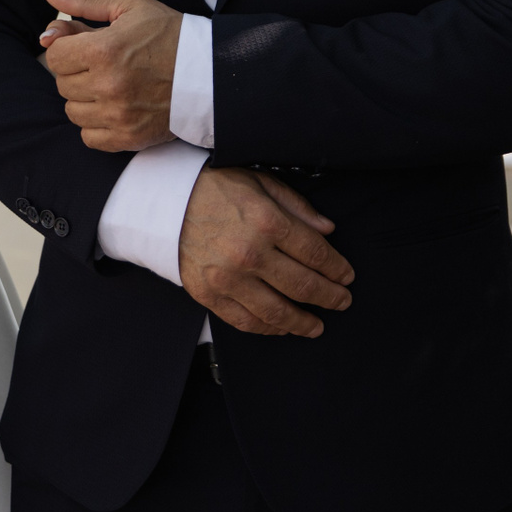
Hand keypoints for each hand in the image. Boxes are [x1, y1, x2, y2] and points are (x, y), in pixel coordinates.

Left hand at [41, 0, 180, 152]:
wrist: (209, 71)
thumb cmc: (168, 33)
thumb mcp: (130, 6)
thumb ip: (85, 0)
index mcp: (104, 50)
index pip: (55, 56)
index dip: (68, 48)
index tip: (86, 45)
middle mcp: (108, 85)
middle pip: (62, 83)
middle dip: (77, 71)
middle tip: (103, 64)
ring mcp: (118, 115)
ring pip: (73, 111)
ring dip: (84, 98)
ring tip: (109, 85)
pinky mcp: (128, 137)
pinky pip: (88, 137)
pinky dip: (96, 124)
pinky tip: (114, 108)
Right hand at [179, 167, 354, 336]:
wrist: (164, 202)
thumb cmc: (215, 188)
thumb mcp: (260, 182)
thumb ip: (297, 206)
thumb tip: (328, 230)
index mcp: (266, 221)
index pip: (316, 253)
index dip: (337, 269)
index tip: (347, 276)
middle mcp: (249, 253)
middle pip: (303, 286)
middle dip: (330, 297)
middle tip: (342, 301)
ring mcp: (228, 278)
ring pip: (278, 312)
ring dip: (304, 322)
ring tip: (317, 326)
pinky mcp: (209, 295)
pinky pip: (246, 321)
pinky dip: (269, 329)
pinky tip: (282, 327)